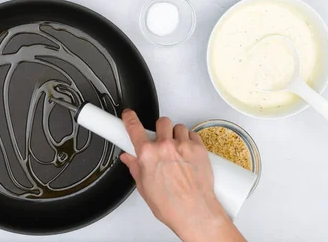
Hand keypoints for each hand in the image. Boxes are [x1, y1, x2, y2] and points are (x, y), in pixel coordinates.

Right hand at [120, 110, 244, 241]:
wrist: (195, 212)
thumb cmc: (171, 205)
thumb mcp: (144, 188)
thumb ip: (135, 168)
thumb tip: (128, 158)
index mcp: (147, 155)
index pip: (134, 127)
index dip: (129, 118)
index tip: (128, 114)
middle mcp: (165, 146)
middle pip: (161, 122)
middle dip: (160, 130)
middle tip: (161, 141)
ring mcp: (183, 145)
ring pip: (178, 127)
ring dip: (176, 135)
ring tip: (177, 149)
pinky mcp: (199, 148)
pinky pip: (193, 134)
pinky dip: (190, 140)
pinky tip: (188, 153)